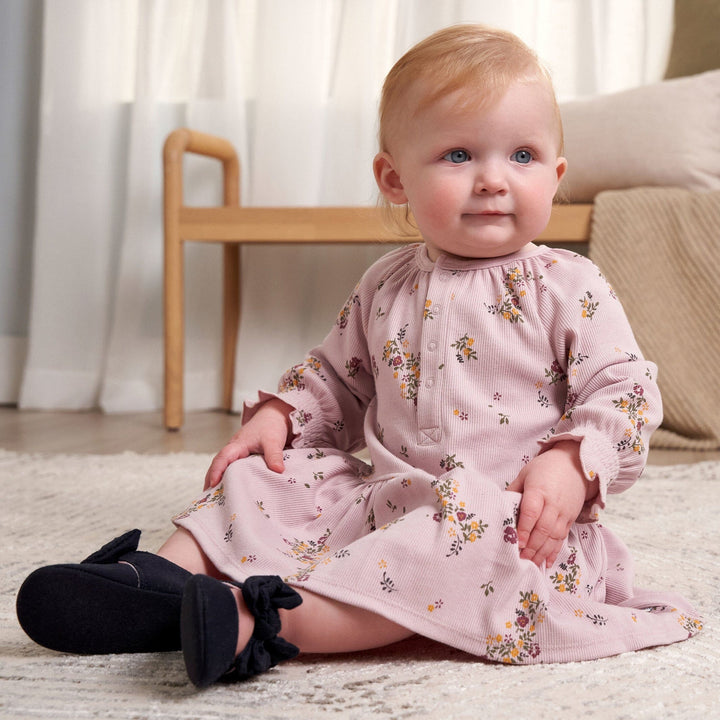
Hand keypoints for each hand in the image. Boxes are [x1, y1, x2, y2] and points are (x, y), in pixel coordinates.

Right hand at [203, 398, 293, 489]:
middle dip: (211, 479)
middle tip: (207, 498)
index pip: (223, 457)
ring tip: (214, 497)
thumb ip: (275, 455)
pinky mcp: (242, 456)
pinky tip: (230, 488)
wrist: (274, 416)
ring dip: (218, 479)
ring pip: (223, 466)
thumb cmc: (271, 426)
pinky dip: (227, 477)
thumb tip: (278, 471)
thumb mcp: (273, 441)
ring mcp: (237, 453)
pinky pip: (231, 467)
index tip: (213, 484)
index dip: (217, 470)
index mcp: (237, 444)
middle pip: (217, 464)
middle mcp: (234, 449)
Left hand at [506, 440, 596, 567]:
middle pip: (543, 528)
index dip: (524, 529)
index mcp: (539, 490)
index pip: (531, 512)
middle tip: (520, 560)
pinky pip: (562, 538)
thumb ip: (513, 491)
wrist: (575, 464)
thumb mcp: (525, 474)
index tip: (516, 543)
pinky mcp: (570, 519)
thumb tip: (500, 508)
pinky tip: (546, 563)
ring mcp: (564, 513)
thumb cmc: (544, 468)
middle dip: (531, 546)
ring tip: (531, 565)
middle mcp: (553, 504)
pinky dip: (554, 552)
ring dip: (542, 553)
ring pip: (554, 537)